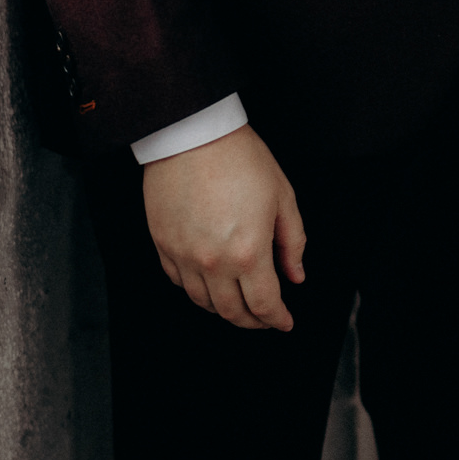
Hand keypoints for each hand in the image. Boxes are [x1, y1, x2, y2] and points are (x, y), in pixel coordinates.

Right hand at [142, 123, 306, 331]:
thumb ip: (292, 243)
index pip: (264, 304)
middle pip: (232, 311)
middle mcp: (212, 261)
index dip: (276, 319)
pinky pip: (179, 283)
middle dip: (253, 322)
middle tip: (266, 319)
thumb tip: (295, 275)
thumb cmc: (242, 160)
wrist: (194, 137)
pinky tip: (211, 287)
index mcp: (248, 252)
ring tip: (241, 306)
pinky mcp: (163, 245)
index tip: (285, 322)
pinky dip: (198, 292)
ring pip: (203, 302)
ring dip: (225, 310)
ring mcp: (183, 256)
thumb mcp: (283, 199)